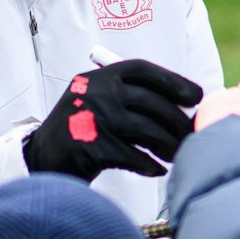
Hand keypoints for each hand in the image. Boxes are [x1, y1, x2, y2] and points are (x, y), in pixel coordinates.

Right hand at [23, 59, 203, 178]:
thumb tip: (186, 110)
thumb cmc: (84, 132)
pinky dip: (148, 164)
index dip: (173, 80)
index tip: (196, 96)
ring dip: (166, 145)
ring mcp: (89, 116)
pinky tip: (156, 169)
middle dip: (176, 120)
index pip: (141, 69)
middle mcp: (94, 90)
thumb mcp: (101, 105)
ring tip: (176, 155)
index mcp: (99, 76)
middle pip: (149, 101)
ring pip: (144, 129)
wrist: (44, 158)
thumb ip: (133, 101)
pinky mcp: (87, 145)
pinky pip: (130, 155)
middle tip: (192, 136)